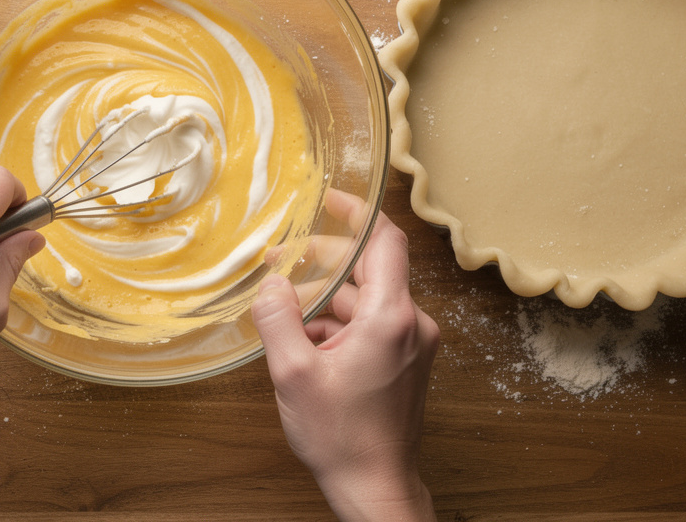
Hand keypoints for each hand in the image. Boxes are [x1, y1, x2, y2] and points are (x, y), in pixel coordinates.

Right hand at [252, 195, 438, 521]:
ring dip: (328, 302)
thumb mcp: (293, 375)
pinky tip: (307, 345)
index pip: (385, 241)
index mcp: (391, 318)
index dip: (357, 213)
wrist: (375, 487)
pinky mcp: (406, 362)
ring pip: (367, 301)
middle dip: (325, 263)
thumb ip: (278, 319)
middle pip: (370, 270)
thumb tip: (272, 284)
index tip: (332, 199)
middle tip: (283, 262)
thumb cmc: (343, 438)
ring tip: (287, 315)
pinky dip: (340, 326)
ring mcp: (413, 345)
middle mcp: (412, 325)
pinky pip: (372, 326)